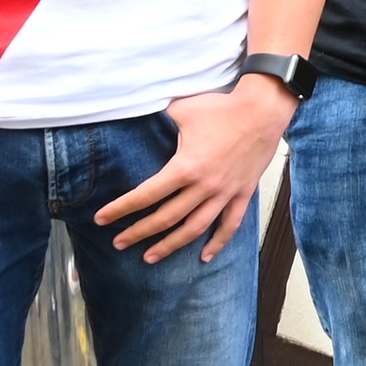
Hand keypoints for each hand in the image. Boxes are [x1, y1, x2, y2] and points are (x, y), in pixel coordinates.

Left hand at [98, 77, 291, 264]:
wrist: (263, 110)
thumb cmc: (222, 107)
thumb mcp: (182, 109)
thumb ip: (160, 120)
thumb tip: (141, 115)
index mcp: (185, 167)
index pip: (146, 195)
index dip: (121, 209)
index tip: (102, 219)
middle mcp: (204, 186)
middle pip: (165, 218)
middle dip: (138, 233)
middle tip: (119, 243)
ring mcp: (225, 193)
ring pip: (194, 228)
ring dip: (170, 245)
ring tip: (150, 257)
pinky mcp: (243, 193)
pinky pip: (230, 224)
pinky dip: (218, 243)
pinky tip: (204, 257)